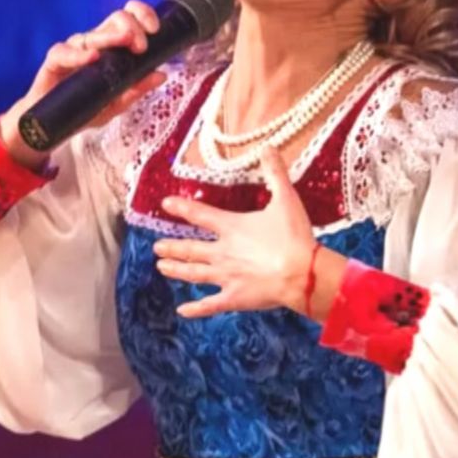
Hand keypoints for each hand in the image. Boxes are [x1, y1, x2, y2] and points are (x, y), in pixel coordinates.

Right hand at [0, 0, 165, 168]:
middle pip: (115, 20)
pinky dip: (78, 55)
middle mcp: (95, 43)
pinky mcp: (54, 61)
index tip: (155, 30)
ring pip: (92, 34)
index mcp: (113, 46)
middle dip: (132, 27)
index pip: (129, 18)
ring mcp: (74, 50)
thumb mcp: (116, 103)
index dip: (143, 16)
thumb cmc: (85, 107)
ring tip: (125, 41)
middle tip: (141, 46)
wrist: (52, 125)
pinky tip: (92, 57)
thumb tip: (161, 75)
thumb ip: (136, 89)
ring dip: (110, 36)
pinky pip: (64, 52)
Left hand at [153, 146, 317, 317]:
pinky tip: (182, 310)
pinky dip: (195, 309)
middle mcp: (222, 252)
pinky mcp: (234, 297)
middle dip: (172, 247)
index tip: (165, 204)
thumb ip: (275, 173)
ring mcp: (226, 276)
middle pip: (191, 248)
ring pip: (194, 273)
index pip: (200, 214)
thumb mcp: (286, 199)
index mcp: (232, 227)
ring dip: (176, 270)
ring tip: (161, 267)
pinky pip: (210, 304)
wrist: (301, 273)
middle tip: (157, 247)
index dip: (181, 208)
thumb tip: (268, 147)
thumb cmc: (294, 236)